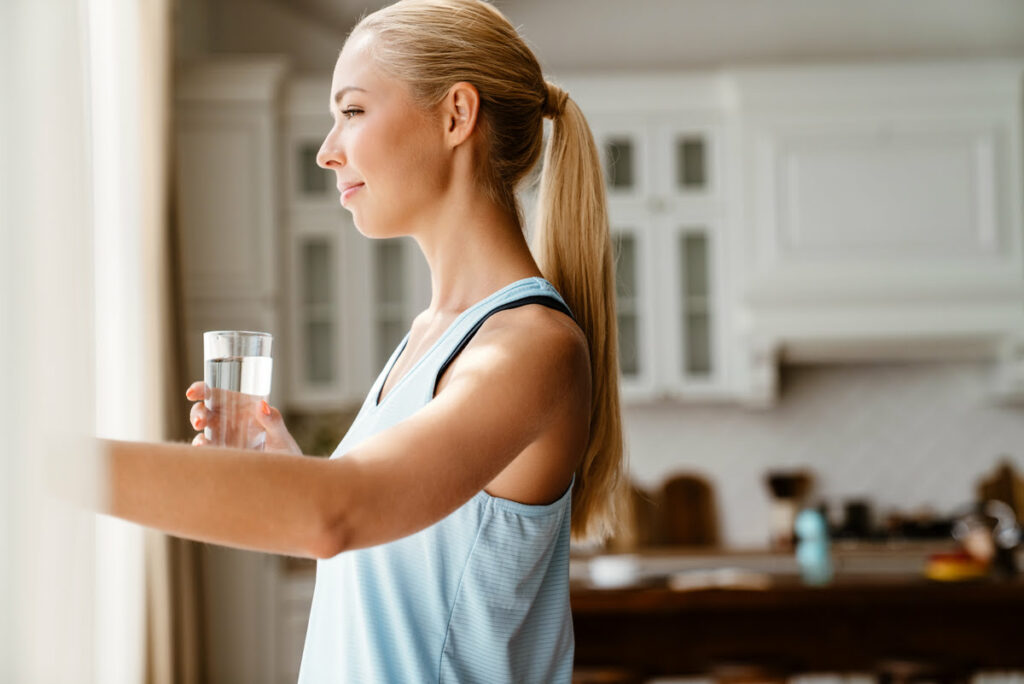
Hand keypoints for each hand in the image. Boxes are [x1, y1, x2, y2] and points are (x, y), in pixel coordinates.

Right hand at [186, 381, 303, 455]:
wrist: (287, 477)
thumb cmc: (286, 453)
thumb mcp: (281, 437)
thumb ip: (273, 421)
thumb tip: (262, 405)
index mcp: (243, 408)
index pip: (219, 394)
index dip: (203, 390)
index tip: (192, 393)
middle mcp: (230, 422)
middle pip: (206, 411)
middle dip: (198, 413)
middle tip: (200, 421)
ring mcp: (224, 439)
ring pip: (203, 430)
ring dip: (198, 433)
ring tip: (201, 439)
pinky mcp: (221, 456)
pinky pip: (206, 451)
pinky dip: (202, 450)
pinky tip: (204, 450)